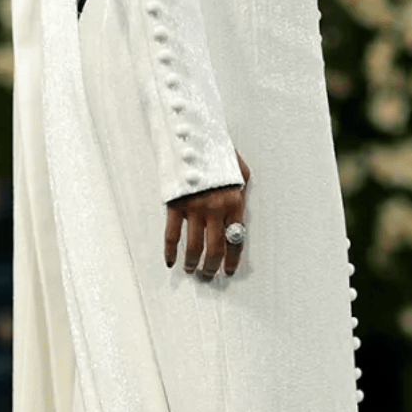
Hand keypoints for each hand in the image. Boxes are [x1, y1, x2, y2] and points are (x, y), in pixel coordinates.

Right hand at [165, 152, 250, 279]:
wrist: (192, 136)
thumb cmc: (217, 152)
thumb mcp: (239, 171)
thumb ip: (241, 194)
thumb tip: (240, 216)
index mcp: (234, 202)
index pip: (236, 240)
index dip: (232, 260)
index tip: (228, 271)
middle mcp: (215, 208)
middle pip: (215, 249)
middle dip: (211, 268)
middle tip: (208, 276)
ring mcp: (194, 208)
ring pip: (193, 247)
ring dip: (193, 264)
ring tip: (192, 271)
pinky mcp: (175, 205)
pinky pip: (172, 235)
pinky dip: (170, 252)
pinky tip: (171, 261)